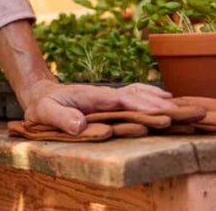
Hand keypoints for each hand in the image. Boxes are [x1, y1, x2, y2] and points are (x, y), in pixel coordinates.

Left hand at [23, 80, 175, 134]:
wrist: (40, 94)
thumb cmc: (42, 105)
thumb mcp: (44, 112)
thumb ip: (60, 117)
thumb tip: (80, 125)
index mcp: (92, 96)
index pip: (121, 100)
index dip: (140, 106)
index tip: (160, 114)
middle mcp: (103, 95)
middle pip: (134, 95)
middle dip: (155, 103)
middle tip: (179, 111)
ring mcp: (107, 98)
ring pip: (136, 95)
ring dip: (155, 99)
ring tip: (177, 106)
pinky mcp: (108, 103)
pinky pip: (132, 98)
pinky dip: (148, 98)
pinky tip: (163, 102)